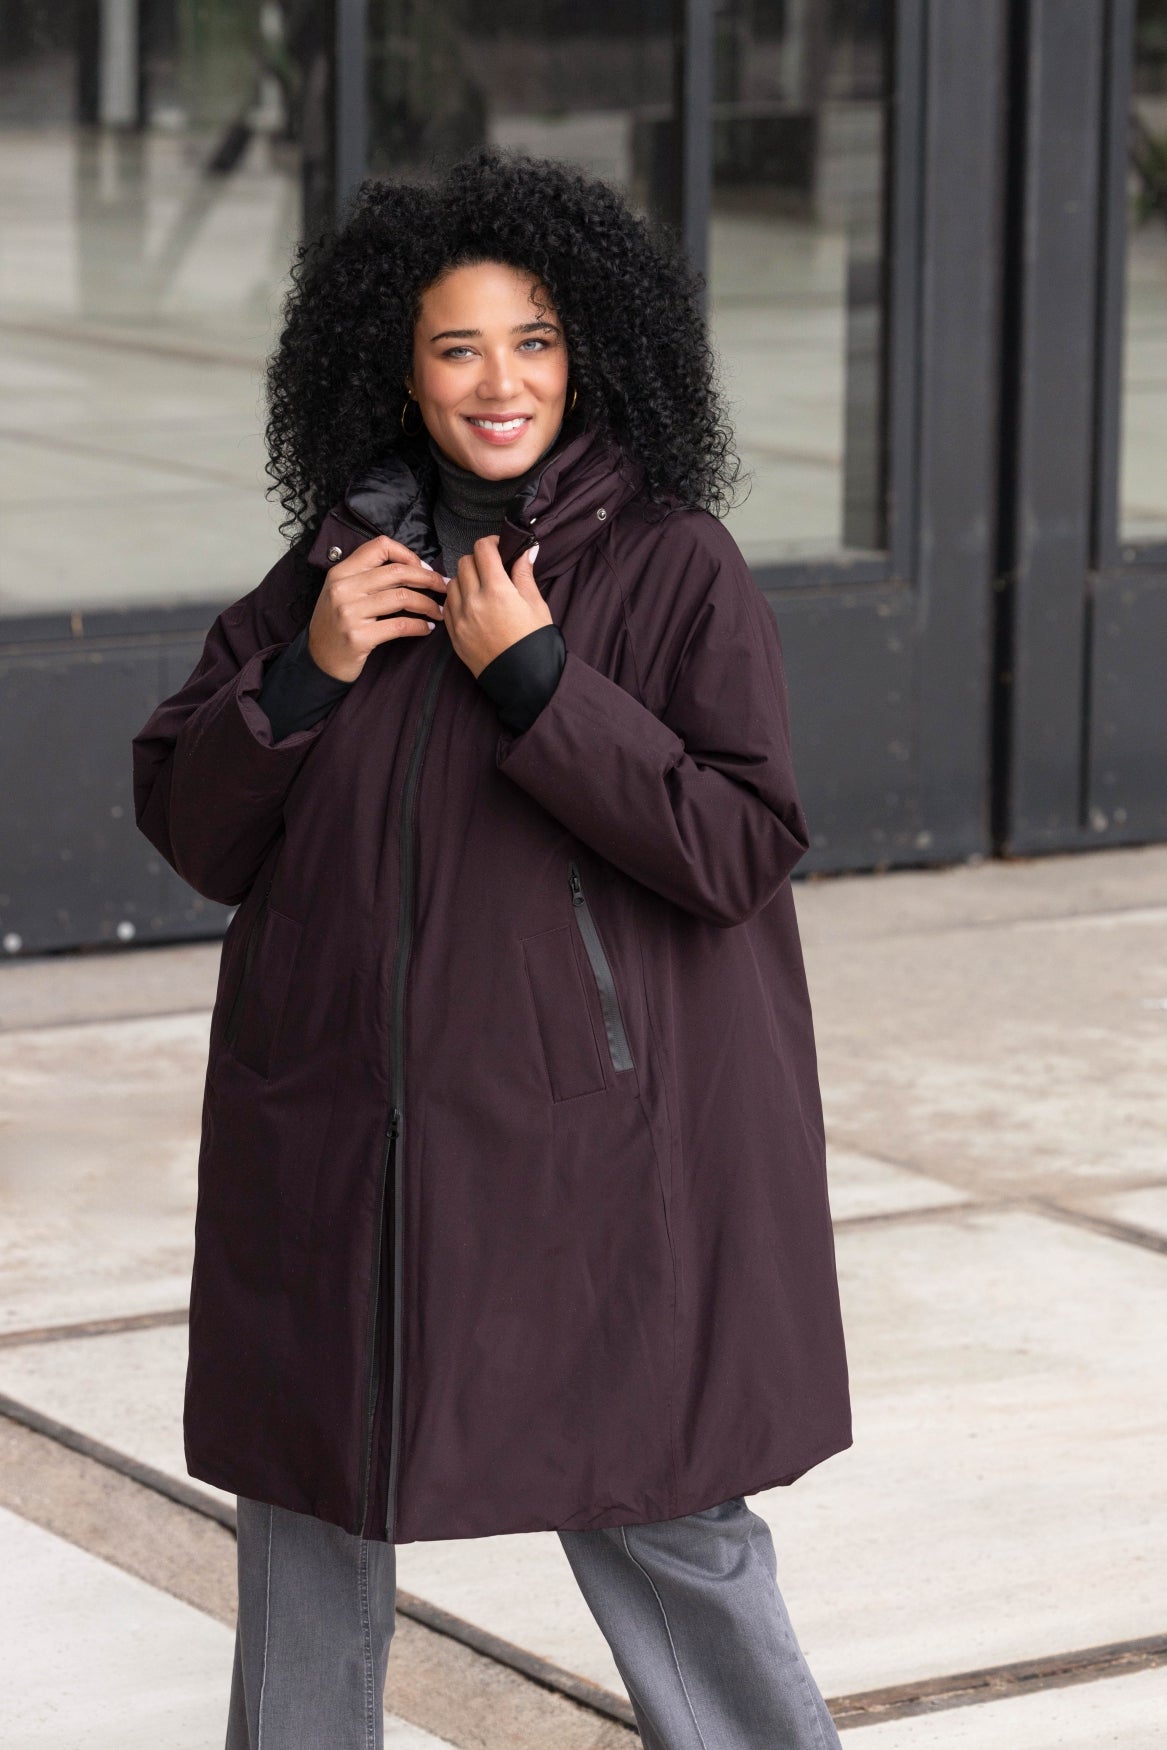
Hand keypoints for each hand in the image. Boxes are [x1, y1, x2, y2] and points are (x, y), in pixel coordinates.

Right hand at [308, 536, 448, 681]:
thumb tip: (412, 566)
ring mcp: (349, 613)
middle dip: (428, 578)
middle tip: (443, 587)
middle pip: (397, 572)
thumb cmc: (337, 624)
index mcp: (341, 572)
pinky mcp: (359, 637)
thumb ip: (367, 575)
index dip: (408, 554)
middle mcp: (344, 588)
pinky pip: (400, 626)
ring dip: (428, 604)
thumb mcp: (342, 591)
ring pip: (402, 598)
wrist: (319, 661)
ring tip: (439, 611)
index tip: (423, 567)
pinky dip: (419, 626)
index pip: (380, 546)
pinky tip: (427, 628)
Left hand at [443, 536, 548, 678]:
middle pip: (465, 562)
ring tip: (481, 587)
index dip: (492, 543)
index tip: (499, 547)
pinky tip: (472, 604)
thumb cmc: (535, 642)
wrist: (524, 680)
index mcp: (498, 591)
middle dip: (479, 559)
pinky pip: (447, 604)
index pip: (483, 550)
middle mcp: (474, 602)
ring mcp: (460, 618)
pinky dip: (457, 598)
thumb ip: (524, 574)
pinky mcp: (453, 634)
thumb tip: (526, 550)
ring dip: (465, 578)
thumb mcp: (536, 604)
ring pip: (453, 582)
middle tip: (492, 568)